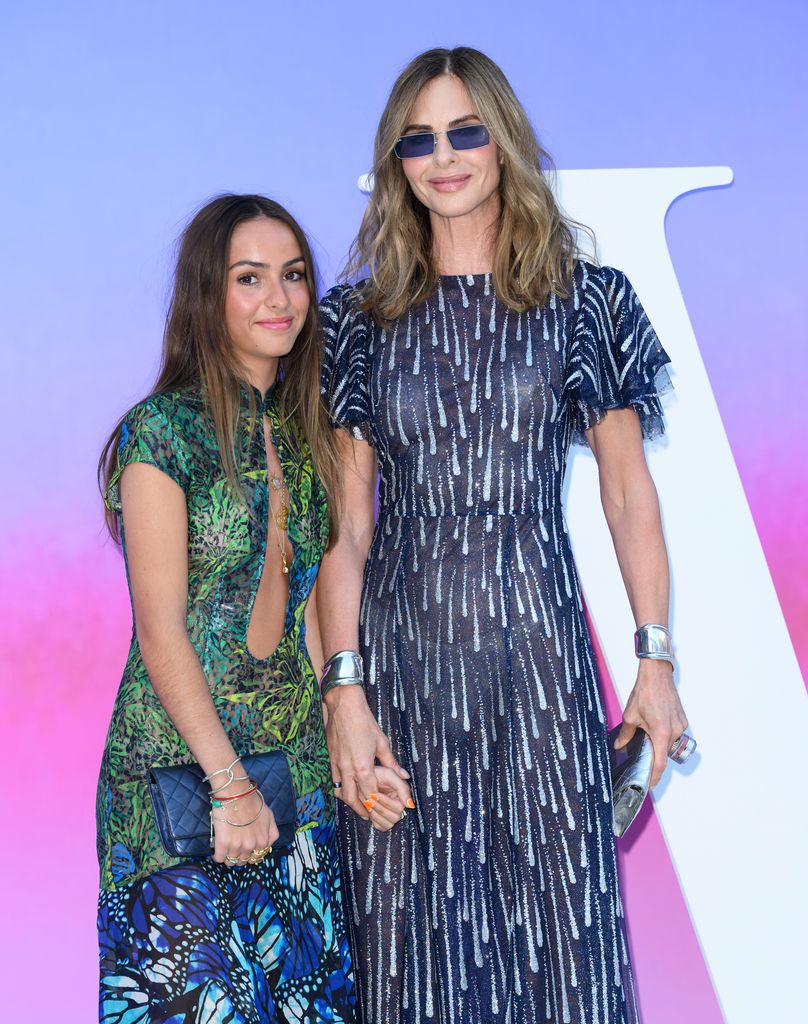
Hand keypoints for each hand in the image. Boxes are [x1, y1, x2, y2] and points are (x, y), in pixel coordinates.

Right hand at [211, 788, 279, 866]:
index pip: (256, 858)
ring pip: (231, 861)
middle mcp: (251, 846)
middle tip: (234, 847)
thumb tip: (267, 844)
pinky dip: (218, 856)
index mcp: (263, 841)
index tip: (245, 849)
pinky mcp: (223, 844)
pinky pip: (219, 858)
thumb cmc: (252, 802)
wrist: (236, 793)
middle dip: (239, 856)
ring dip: (228, 856)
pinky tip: (217, 850)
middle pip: (243, 861)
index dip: (250, 853)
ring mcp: (237, 846)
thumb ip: (271, 832)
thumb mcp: (269, 816)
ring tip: (226, 848)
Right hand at [324, 685, 409, 819]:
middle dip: (361, 810)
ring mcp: (337, 765)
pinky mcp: (330, 759)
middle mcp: (348, 769)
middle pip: (353, 799)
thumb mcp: (382, 742)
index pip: (369, 793)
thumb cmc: (364, 722)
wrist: (344, 706)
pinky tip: (346, 790)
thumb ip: (391, 762)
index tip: (381, 810)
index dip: (376, 804)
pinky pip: (335, 780)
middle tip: (369, 816)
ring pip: (342, 792)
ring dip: (350, 802)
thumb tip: (403, 775)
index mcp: (363, 767)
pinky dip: (341, 789)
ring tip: (358, 807)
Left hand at [365, 766, 414, 831]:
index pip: (399, 808)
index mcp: (402, 796)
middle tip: (370, 798)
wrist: (362, 776)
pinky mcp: (381, 818)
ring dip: (376, 815)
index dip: (386, 802)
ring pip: (388, 824)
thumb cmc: (376, 774)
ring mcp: (389, 813)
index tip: (375, 794)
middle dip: (380, 808)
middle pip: (395, 818)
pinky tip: (369, 810)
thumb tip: (410, 805)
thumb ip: (402, 788)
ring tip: (368, 803)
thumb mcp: (389, 775)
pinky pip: (381, 827)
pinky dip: (374, 820)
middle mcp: (397, 806)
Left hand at [615, 660, 688, 787]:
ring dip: (659, 743)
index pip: (659, 764)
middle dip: (654, 757)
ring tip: (646, 734)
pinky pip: (673, 733)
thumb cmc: (646, 692)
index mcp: (661, 734)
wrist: (657, 674)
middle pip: (664, 754)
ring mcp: (681, 726)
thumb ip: (626, 734)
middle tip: (642, 757)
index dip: (654, 777)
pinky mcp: (682, 720)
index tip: (649, 784)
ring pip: (669, 743)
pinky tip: (654, 725)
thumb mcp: (630, 715)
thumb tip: (620, 745)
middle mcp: (674, 732)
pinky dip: (664, 734)